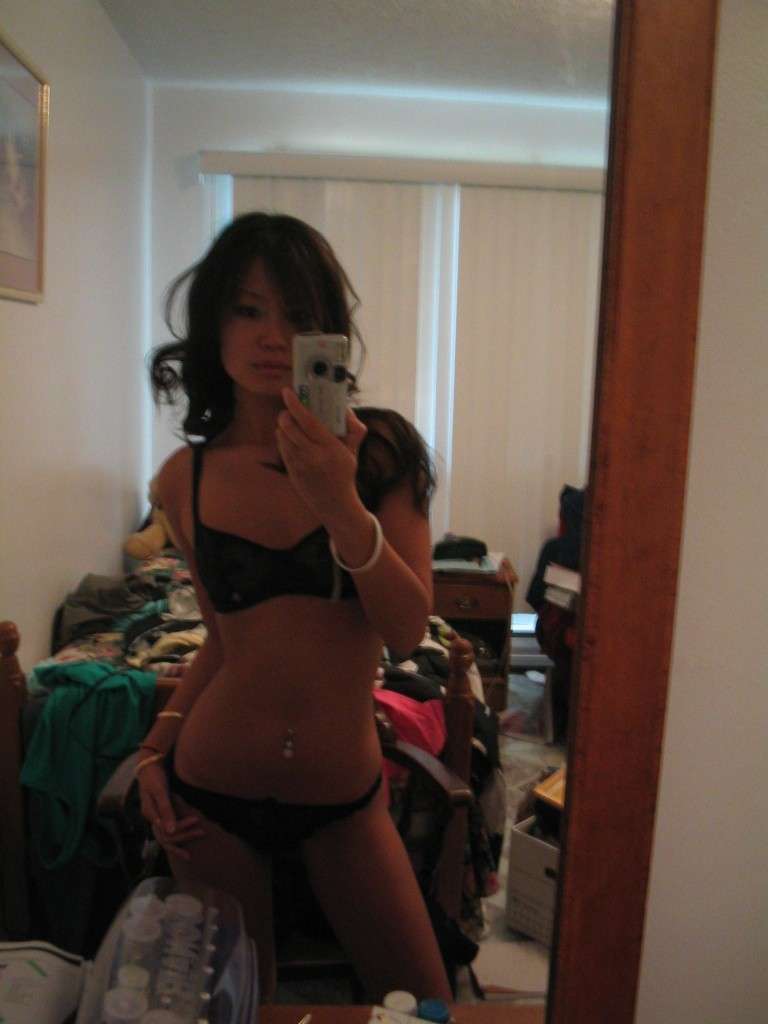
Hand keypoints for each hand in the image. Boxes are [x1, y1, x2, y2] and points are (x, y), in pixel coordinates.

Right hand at [138, 762, 203, 861]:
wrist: (149, 764)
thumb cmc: (155, 776)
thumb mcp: (160, 791)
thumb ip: (165, 809)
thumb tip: (170, 831)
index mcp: (150, 814)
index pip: (166, 830)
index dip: (182, 827)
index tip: (197, 820)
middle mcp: (152, 817)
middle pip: (168, 836)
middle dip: (185, 835)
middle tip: (204, 832)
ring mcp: (156, 814)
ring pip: (169, 832)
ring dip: (184, 834)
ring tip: (202, 832)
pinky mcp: (161, 810)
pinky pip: (171, 825)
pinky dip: (181, 828)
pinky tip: (193, 827)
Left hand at [276, 387, 366, 520]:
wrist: (334, 503)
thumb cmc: (344, 472)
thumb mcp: (353, 451)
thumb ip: (354, 429)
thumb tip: (345, 409)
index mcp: (330, 448)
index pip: (308, 421)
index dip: (295, 404)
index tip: (287, 391)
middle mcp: (312, 456)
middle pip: (289, 427)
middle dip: (285, 413)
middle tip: (289, 408)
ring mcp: (299, 464)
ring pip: (282, 436)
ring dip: (283, 425)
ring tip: (291, 423)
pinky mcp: (290, 471)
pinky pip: (281, 447)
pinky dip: (283, 438)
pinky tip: (291, 438)